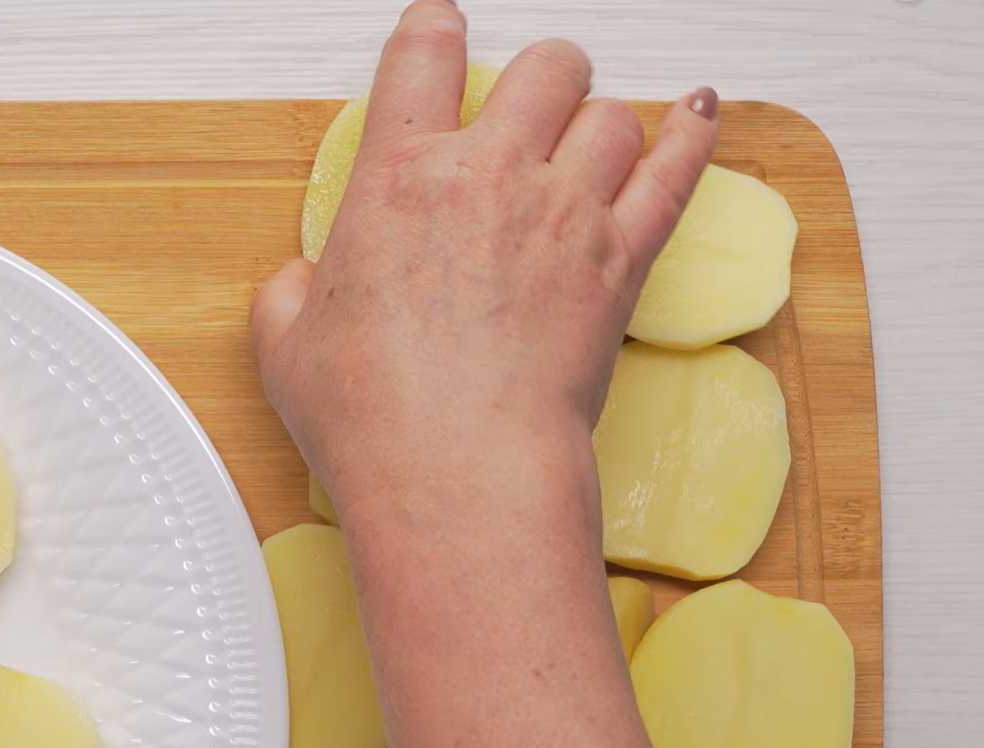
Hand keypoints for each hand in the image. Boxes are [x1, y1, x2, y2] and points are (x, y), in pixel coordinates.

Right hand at [251, 0, 717, 531]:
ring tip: (583, 150)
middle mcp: (489, 174)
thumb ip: (293, 294)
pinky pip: (674, 172)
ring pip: (610, 116)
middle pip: (545, 68)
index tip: (438, 36)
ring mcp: (566, 212)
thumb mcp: (286, 349)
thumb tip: (303, 285)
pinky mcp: (621, 261)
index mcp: (397, 177)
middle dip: (539, 79)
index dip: (433, 33)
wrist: (457, 469)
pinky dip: (691, 135)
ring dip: (596, 124)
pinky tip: (697, 111)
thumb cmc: (373, 416)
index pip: (424, 54)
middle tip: (526, 111)